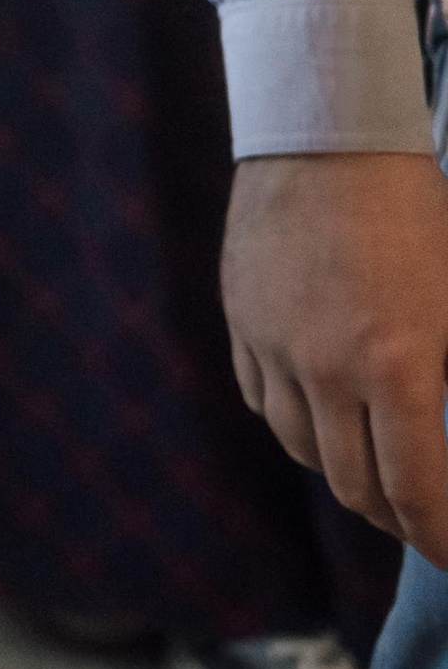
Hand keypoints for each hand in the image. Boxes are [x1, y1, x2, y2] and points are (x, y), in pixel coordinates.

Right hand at [222, 148, 447, 563]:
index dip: (439, 539)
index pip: (416, 493)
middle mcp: (327, 368)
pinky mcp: (240, 316)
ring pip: (302, 448)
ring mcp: (274, 343)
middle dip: (395, 516)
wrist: (327, 129)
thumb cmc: (417, 209)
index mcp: (397, 367)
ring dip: (342, 473)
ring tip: (371, 469)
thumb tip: (446, 430)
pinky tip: (320, 410)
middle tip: (421, 518)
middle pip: (354, 485)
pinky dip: (294, 421)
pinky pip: (263, 398)